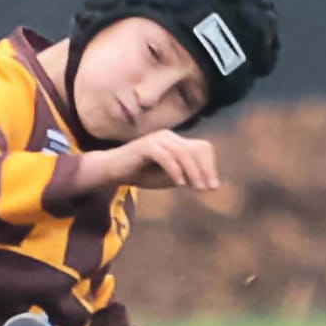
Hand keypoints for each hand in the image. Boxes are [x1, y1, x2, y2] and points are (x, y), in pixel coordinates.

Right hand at [78, 130, 221, 195]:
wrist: (112, 170)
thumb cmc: (140, 173)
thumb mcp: (168, 176)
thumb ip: (185, 175)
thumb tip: (206, 180)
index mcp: (176, 141)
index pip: (202, 148)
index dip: (210, 165)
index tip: (212, 185)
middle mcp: (169, 136)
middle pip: (195, 149)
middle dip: (205, 170)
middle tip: (208, 189)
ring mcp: (157, 139)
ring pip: (183, 153)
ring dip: (193, 172)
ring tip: (197, 188)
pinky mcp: (146, 146)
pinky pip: (166, 157)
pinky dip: (175, 170)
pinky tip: (179, 183)